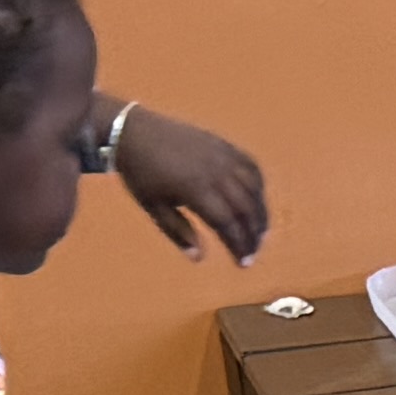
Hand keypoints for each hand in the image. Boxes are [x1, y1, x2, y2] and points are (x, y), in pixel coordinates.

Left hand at [104, 107, 270, 267]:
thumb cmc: (140, 173)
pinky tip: (257, 200)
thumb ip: (178, 232)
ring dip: (261, 212)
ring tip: (260, 231)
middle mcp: (215, 172)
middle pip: (246, 208)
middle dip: (254, 234)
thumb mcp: (154, 208)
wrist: (134, 131)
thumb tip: (199, 258)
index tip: (244, 263)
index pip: (227, 223)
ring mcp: (222, 156)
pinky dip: (259, 186)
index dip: (239, 245)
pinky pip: (251, 166)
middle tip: (254, 252)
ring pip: (253, 188)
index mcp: (195, 189)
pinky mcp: (224, 145)